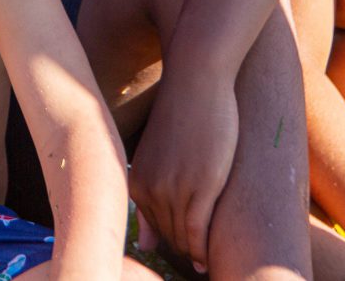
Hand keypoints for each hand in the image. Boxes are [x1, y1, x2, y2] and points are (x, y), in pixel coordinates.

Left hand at [129, 75, 237, 271]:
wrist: (196, 83)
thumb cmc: (182, 117)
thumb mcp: (160, 159)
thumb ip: (152, 197)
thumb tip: (147, 246)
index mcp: (136, 181)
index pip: (151, 229)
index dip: (168, 242)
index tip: (182, 252)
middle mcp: (149, 188)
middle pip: (166, 237)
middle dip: (179, 251)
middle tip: (194, 263)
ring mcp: (173, 189)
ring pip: (181, 238)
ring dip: (191, 254)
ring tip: (204, 266)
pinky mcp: (200, 188)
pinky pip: (197, 232)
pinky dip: (202, 249)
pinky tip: (208, 259)